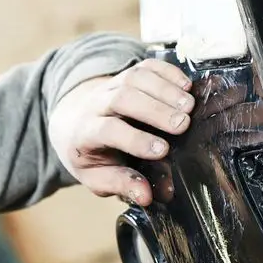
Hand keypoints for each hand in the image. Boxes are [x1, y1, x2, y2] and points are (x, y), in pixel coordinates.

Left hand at [48, 59, 194, 205]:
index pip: (109, 131)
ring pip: (135, 78)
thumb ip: (120, 185)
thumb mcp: (96, 176)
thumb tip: (146, 196)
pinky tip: (186, 85)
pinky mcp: (128, 74)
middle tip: (183, 124)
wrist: (73, 121)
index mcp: (86, 132)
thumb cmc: (90, 154)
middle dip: (155, 110)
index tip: (162, 150)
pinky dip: (168, 71)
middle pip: (123, 98)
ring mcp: (112, 85)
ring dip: (165, 89)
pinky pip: (145, 66)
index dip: (135, 139)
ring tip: (189, 105)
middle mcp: (97, 104)